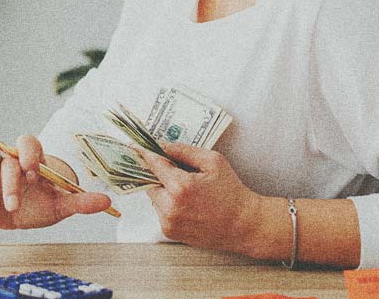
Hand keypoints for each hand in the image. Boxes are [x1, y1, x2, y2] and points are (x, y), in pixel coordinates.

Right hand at [0, 135, 112, 229]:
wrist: (20, 218)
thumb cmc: (42, 206)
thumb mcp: (61, 206)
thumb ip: (81, 202)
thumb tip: (107, 201)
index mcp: (33, 160)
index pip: (30, 144)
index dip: (29, 154)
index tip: (32, 172)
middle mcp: (11, 159)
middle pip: (8, 155)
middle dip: (11, 179)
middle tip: (14, 202)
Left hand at [140, 142, 262, 252]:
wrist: (243, 225)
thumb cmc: (231, 192)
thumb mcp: (213, 161)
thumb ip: (184, 150)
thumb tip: (162, 145)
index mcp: (180, 187)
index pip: (153, 164)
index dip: (144, 153)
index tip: (135, 145)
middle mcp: (170, 207)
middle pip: (150, 182)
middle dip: (158, 173)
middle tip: (172, 169)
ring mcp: (168, 222)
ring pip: (154, 197)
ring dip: (163, 190)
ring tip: (187, 189)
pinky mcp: (170, 232)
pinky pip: (161, 211)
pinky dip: (168, 204)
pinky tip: (188, 203)